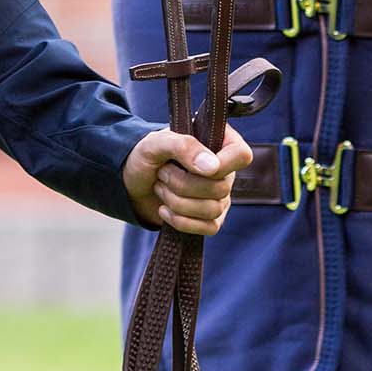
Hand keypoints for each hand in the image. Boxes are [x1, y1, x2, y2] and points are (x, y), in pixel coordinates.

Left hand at [122, 123, 253, 236]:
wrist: (131, 182)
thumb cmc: (146, 155)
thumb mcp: (156, 143)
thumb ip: (183, 146)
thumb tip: (212, 167)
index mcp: (217, 142)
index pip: (241, 154)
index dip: (221, 164)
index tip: (193, 165)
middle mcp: (224, 170)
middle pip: (221, 187)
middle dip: (182, 184)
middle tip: (162, 172)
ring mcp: (220, 197)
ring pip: (213, 210)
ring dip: (177, 201)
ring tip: (161, 188)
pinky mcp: (211, 219)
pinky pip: (208, 228)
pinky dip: (181, 221)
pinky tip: (165, 210)